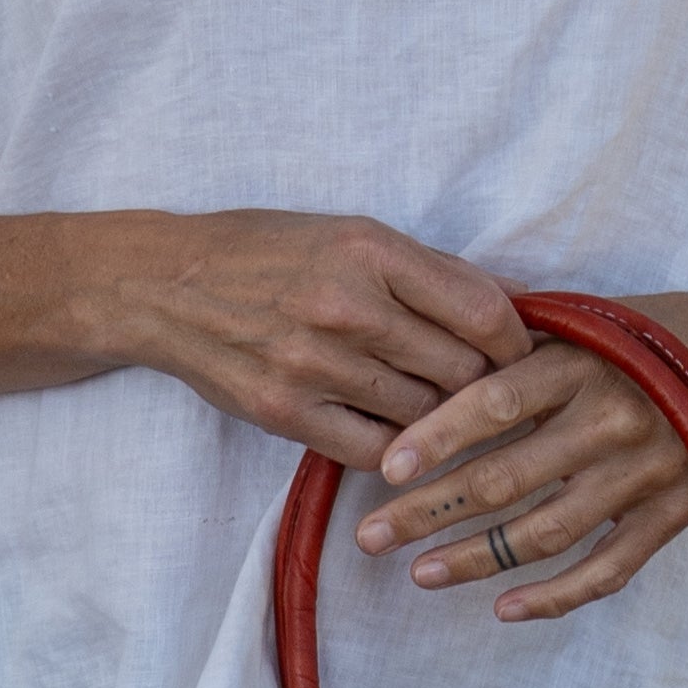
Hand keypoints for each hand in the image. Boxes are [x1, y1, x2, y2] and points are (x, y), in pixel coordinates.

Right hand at [114, 213, 530, 466]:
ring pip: (423, 416)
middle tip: (483, 393)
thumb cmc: (268, 253)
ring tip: (435, 412)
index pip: (483, 311)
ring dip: (438, 420)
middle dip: (482, 387)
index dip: (516, 343)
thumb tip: (520, 301)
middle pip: (461, 371)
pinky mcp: (285, 412)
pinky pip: (375, 452)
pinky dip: (395, 450)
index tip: (518, 356)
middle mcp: (346, 306)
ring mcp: (314, 363)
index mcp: (371, 250)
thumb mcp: (352, 235)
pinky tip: (392, 433)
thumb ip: (434, 271)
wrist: (166, 286)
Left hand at [352, 290, 687, 620]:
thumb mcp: (598, 320)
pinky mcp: (676, 515)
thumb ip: (527, 343)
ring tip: (419, 574)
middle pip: (505, 478)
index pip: (495, 402)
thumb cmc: (662, 333)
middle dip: (429, 512)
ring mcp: (647, 474)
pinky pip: (607, 570)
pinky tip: (503, 609)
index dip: (437, 437)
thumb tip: (430, 354)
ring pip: (546, 533)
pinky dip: (554, 595)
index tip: (386, 468)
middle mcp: (614, 419)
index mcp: (587, 361)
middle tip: (369, 537)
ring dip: (476, 560)